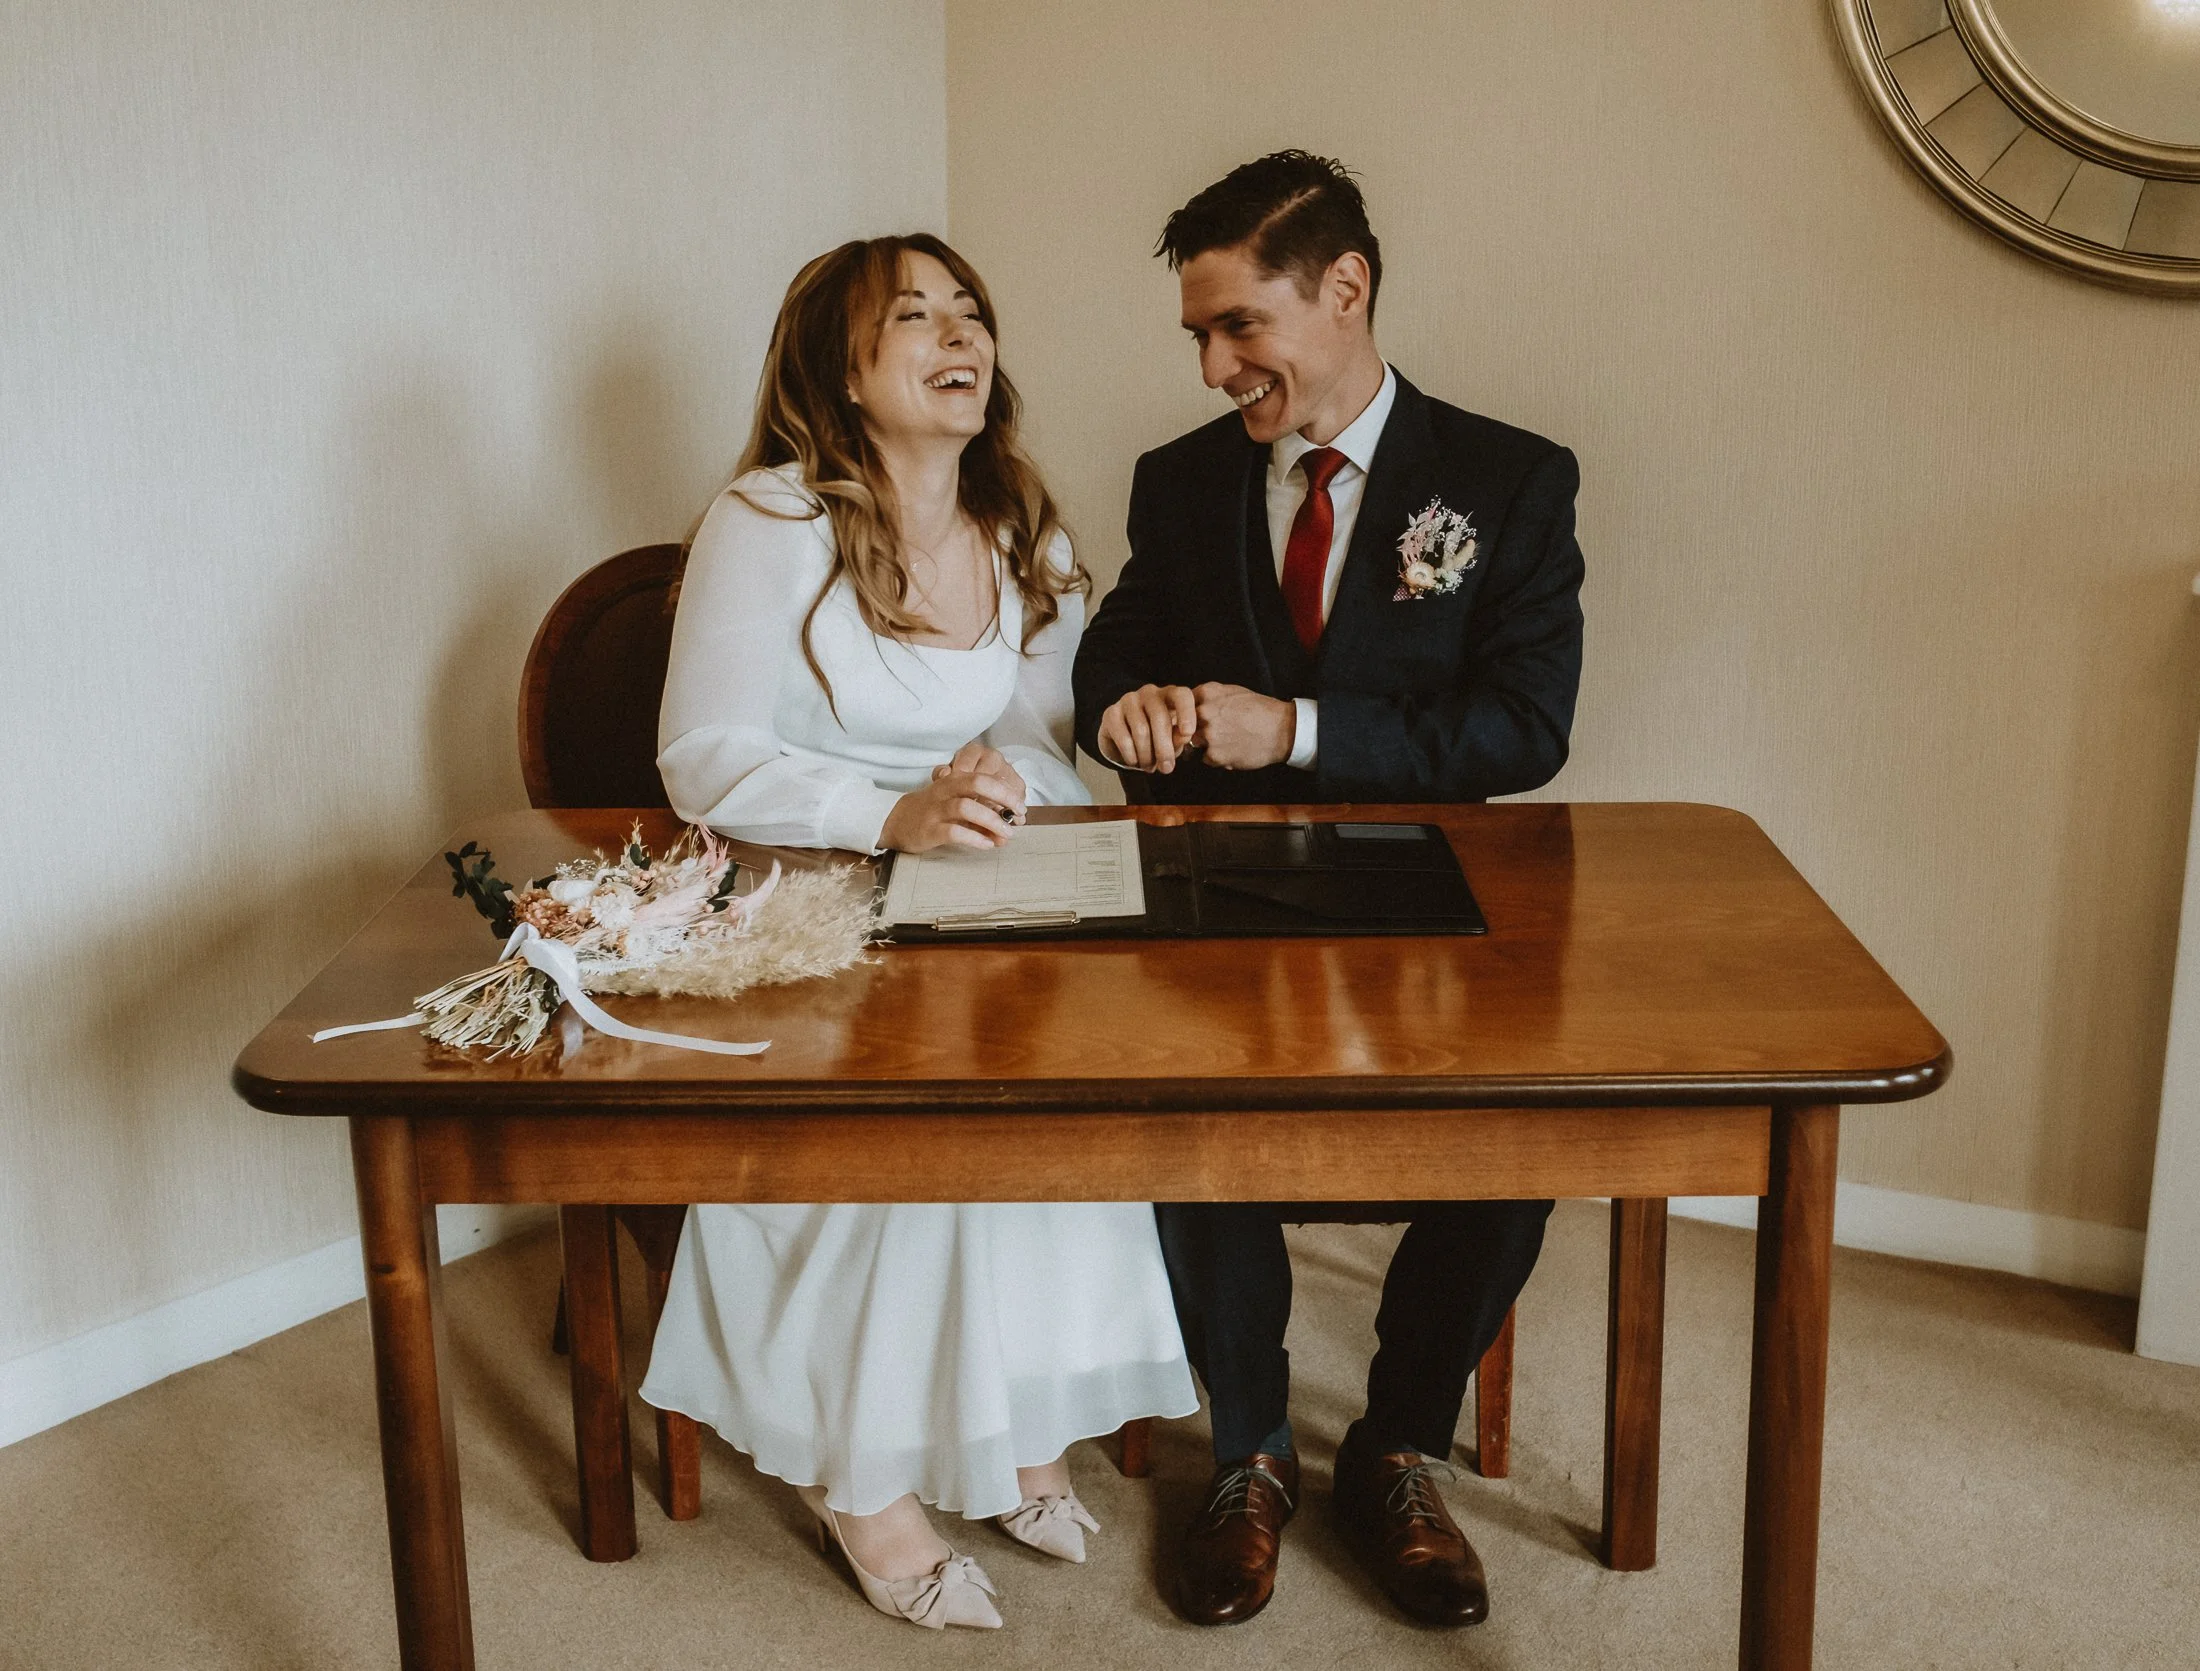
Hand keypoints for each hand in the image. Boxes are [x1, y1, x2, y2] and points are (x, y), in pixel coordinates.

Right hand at [881, 743, 1027, 851]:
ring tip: (1006, 835)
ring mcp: (936, 810)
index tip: (1021, 807)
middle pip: (978, 783)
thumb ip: (980, 812)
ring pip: (967, 807)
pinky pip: (954, 832)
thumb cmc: (934, 810)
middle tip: (1018, 814)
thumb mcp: (956, 803)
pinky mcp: (929, 830)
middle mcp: (945, 791)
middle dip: (1003, 797)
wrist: (897, 820)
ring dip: (991, 821)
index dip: (1007, 790)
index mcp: (954, 780)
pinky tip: (986, 844)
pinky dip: (974, 838)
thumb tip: (1008, 828)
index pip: (985, 776)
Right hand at [1097, 683, 1198, 772]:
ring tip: (1149, 767)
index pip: (1181, 695)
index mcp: (1170, 695)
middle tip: (1167, 769)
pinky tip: (1134, 761)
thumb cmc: (1156, 736)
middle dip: (1164, 748)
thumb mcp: (1172, 738)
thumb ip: (1179, 737)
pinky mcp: (1111, 713)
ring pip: (1141, 730)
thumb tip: (1183, 737)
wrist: (1124, 738)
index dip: (1186, 713)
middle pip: (1159, 717)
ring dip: (1147, 755)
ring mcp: (1128, 701)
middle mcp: (1149, 693)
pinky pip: (1124, 738)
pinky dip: (1131, 755)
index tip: (1187, 733)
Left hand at [1190, 683, 1294, 770]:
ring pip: (1194, 742)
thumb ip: (1210, 695)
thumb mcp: (1234, 691)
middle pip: (1185, 724)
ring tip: (1227, 741)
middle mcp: (1204, 712)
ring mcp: (1208, 735)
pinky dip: (1216, 758)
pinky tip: (1232, 751)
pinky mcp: (1215, 755)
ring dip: (1206, 744)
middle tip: (1217, 731)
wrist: (1282, 730)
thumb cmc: (1260, 710)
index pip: (1184, 703)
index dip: (1190, 712)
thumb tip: (1191, 703)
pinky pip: (1206, 759)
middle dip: (1197, 729)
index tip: (1199, 717)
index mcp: (1209, 693)